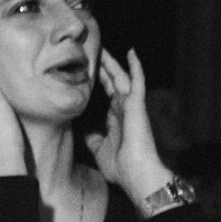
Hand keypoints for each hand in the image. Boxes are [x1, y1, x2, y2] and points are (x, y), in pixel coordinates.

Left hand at [88, 48, 172, 203]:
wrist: (135, 174)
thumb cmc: (120, 167)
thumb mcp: (99, 150)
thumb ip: (92, 137)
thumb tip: (83, 129)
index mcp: (115, 119)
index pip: (105, 95)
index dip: (97, 82)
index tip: (86, 71)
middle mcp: (123, 109)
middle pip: (112, 83)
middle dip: (103, 68)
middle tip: (92, 52)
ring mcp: (131, 106)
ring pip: (121, 78)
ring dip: (113, 63)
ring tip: (103, 48)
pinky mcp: (137, 105)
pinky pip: (136, 81)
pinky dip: (135, 66)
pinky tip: (131, 52)